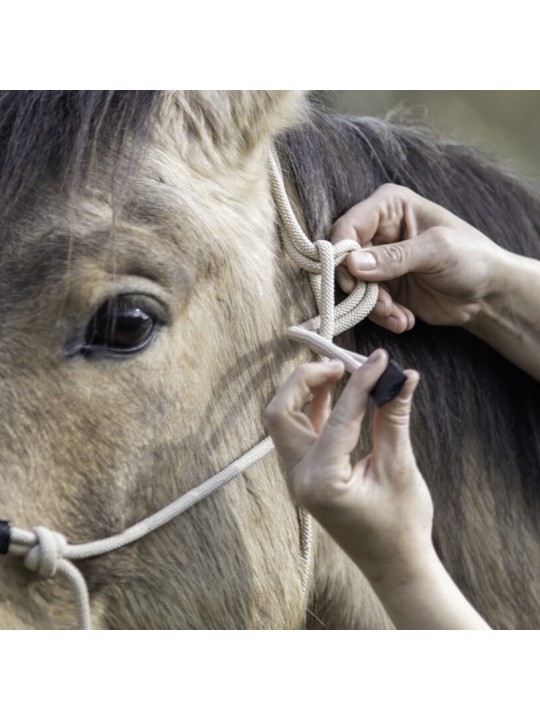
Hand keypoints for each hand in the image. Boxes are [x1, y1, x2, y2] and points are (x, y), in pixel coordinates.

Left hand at [265, 350, 432, 583]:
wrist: (395, 565)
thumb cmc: (401, 524)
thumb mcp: (400, 468)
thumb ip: (394, 417)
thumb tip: (402, 375)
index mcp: (322, 482)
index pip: (337, 417)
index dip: (361, 382)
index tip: (379, 359)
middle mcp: (299, 479)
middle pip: (281, 413)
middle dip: (305, 381)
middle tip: (341, 365)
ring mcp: (297, 479)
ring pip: (283, 421)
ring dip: (305, 393)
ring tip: (340, 373)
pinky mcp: (305, 477)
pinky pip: (298, 433)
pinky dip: (312, 410)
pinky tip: (336, 395)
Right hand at [331, 184, 509, 332]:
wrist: (487, 294)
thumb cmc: (471, 257)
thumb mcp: (436, 251)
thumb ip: (395, 257)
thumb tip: (352, 264)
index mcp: (389, 207)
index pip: (349, 225)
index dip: (342, 253)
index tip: (350, 279)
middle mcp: (378, 231)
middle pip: (344, 259)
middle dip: (360, 287)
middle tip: (381, 305)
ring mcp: (378, 262)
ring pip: (353, 286)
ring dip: (373, 307)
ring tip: (399, 316)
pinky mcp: (382, 287)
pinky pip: (366, 304)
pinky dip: (382, 316)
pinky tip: (405, 321)